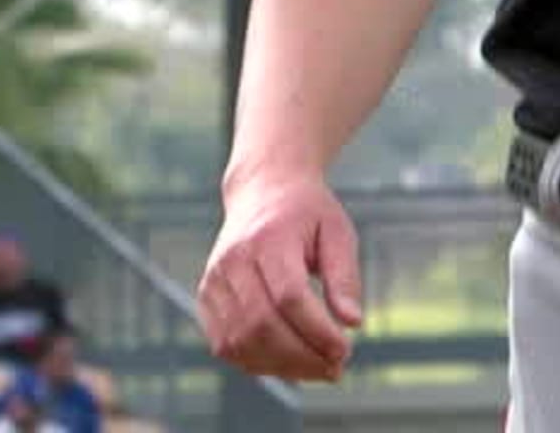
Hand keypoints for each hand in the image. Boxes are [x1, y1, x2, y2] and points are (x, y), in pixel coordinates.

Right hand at [197, 166, 366, 382]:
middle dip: (301, 356)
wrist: (262, 190)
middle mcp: (233, 260)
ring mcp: (214, 281)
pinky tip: (289, 364)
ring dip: (281, 366)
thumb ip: (345, 276)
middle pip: (262, 324)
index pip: (288, 296)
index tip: (345, 349)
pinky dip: (258, 363)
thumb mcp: (337, 232)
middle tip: (335, 368)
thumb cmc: (307, 213)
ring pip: (241, 341)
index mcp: (268, 238)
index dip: (316, 330)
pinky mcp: (206, 298)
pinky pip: (226, 345)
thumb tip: (353, 322)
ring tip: (318, 369)